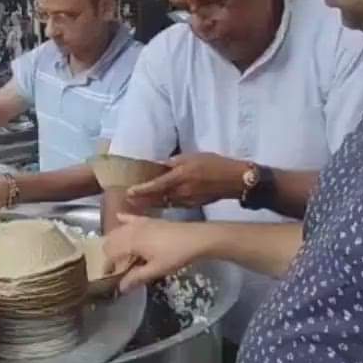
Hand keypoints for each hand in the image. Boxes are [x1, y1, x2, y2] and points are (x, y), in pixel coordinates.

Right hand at [103, 214, 209, 292]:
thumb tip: (120, 288)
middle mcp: (131, 229)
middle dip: (109, 254)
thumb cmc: (175, 255)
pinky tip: (118, 217)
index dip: (107, 266)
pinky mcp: (148, 219)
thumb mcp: (156, 270)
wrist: (195, 238)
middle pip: (110, 240)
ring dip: (114, 241)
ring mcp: (139, 222)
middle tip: (115, 269)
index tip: (108, 277)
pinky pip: (130, 218)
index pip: (110, 254)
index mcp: (130, 242)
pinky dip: (123, 220)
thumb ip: (136, 278)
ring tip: (118, 255)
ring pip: (118, 230)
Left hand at [127, 152, 248, 208]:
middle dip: (141, 200)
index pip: (155, 186)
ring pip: (164, 204)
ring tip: (138, 203)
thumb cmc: (213, 164)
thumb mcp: (192, 157)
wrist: (233, 180)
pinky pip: (173, 206)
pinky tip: (158, 203)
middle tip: (128, 201)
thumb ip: (173, 162)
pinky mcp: (192, 205)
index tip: (128, 192)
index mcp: (179, 177)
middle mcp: (180, 192)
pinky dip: (164, 205)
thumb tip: (159, 165)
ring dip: (151, 204)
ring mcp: (186, 201)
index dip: (141, 190)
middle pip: (156, 199)